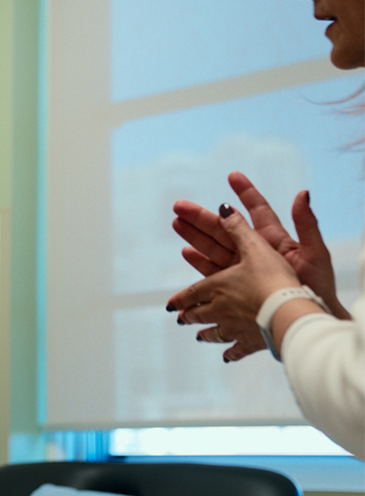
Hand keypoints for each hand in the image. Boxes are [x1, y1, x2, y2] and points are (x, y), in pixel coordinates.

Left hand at [167, 204, 302, 361]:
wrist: (288, 313)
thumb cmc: (271, 279)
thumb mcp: (255, 247)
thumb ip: (238, 228)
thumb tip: (222, 207)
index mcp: (216, 288)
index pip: (192, 293)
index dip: (180, 298)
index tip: (169, 305)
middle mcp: (219, 311)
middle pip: (199, 314)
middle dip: (188, 315)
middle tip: (179, 319)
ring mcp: (234, 329)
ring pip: (214, 333)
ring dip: (205, 334)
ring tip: (199, 337)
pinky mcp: (252, 343)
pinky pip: (238, 351)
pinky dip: (231, 354)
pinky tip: (226, 358)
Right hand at [172, 171, 347, 317]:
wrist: (308, 320)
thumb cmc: (318, 288)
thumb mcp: (316, 254)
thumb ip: (307, 223)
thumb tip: (302, 193)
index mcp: (276, 240)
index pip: (259, 211)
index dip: (247, 193)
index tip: (233, 175)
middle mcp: (256, 253)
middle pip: (225, 229)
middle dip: (202, 216)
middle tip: (179, 205)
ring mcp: (244, 270)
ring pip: (214, 248)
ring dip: (195, 236)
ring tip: (176, 223)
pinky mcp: (235, 288)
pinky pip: (213, 272)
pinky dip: (199, 261)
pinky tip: (186, 252)